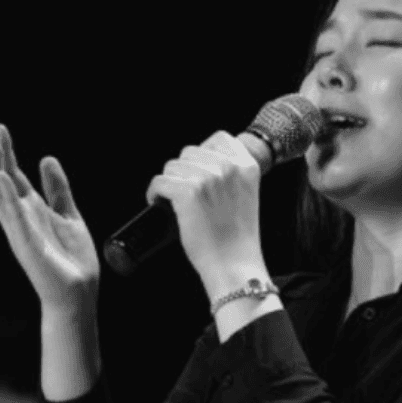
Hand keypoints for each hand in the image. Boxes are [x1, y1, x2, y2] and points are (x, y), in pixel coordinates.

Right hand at [0, 123, 99, 314]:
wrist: (79, 292)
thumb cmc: (73, 259)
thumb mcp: (69, 215)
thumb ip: (59, 189)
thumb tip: (47, 158)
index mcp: (31, 210)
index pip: (14, 175)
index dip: (6, 151)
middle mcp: (21, 218)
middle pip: (2, 179)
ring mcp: (21, 231)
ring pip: (1, 194)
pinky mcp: (27, 245)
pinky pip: (15, 217)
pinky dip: (8, 196)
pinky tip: (3, 176)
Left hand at [146, 131, 265, 293]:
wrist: (234, 264)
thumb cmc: (238, 237)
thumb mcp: (247, 195)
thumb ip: (232, 174)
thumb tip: (203, 162)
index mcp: (246, 166)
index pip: (219, 138)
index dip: (204, 152)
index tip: (198, 169)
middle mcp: (228, 167)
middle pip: (190, 151)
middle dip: (184, 170)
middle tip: (186, 191)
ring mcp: (207, 177)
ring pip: (172, 166)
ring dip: (169, 182)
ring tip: (173, 199)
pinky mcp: (187, 192)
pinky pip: (159, 182)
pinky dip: (154, 193)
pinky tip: (160, 203)